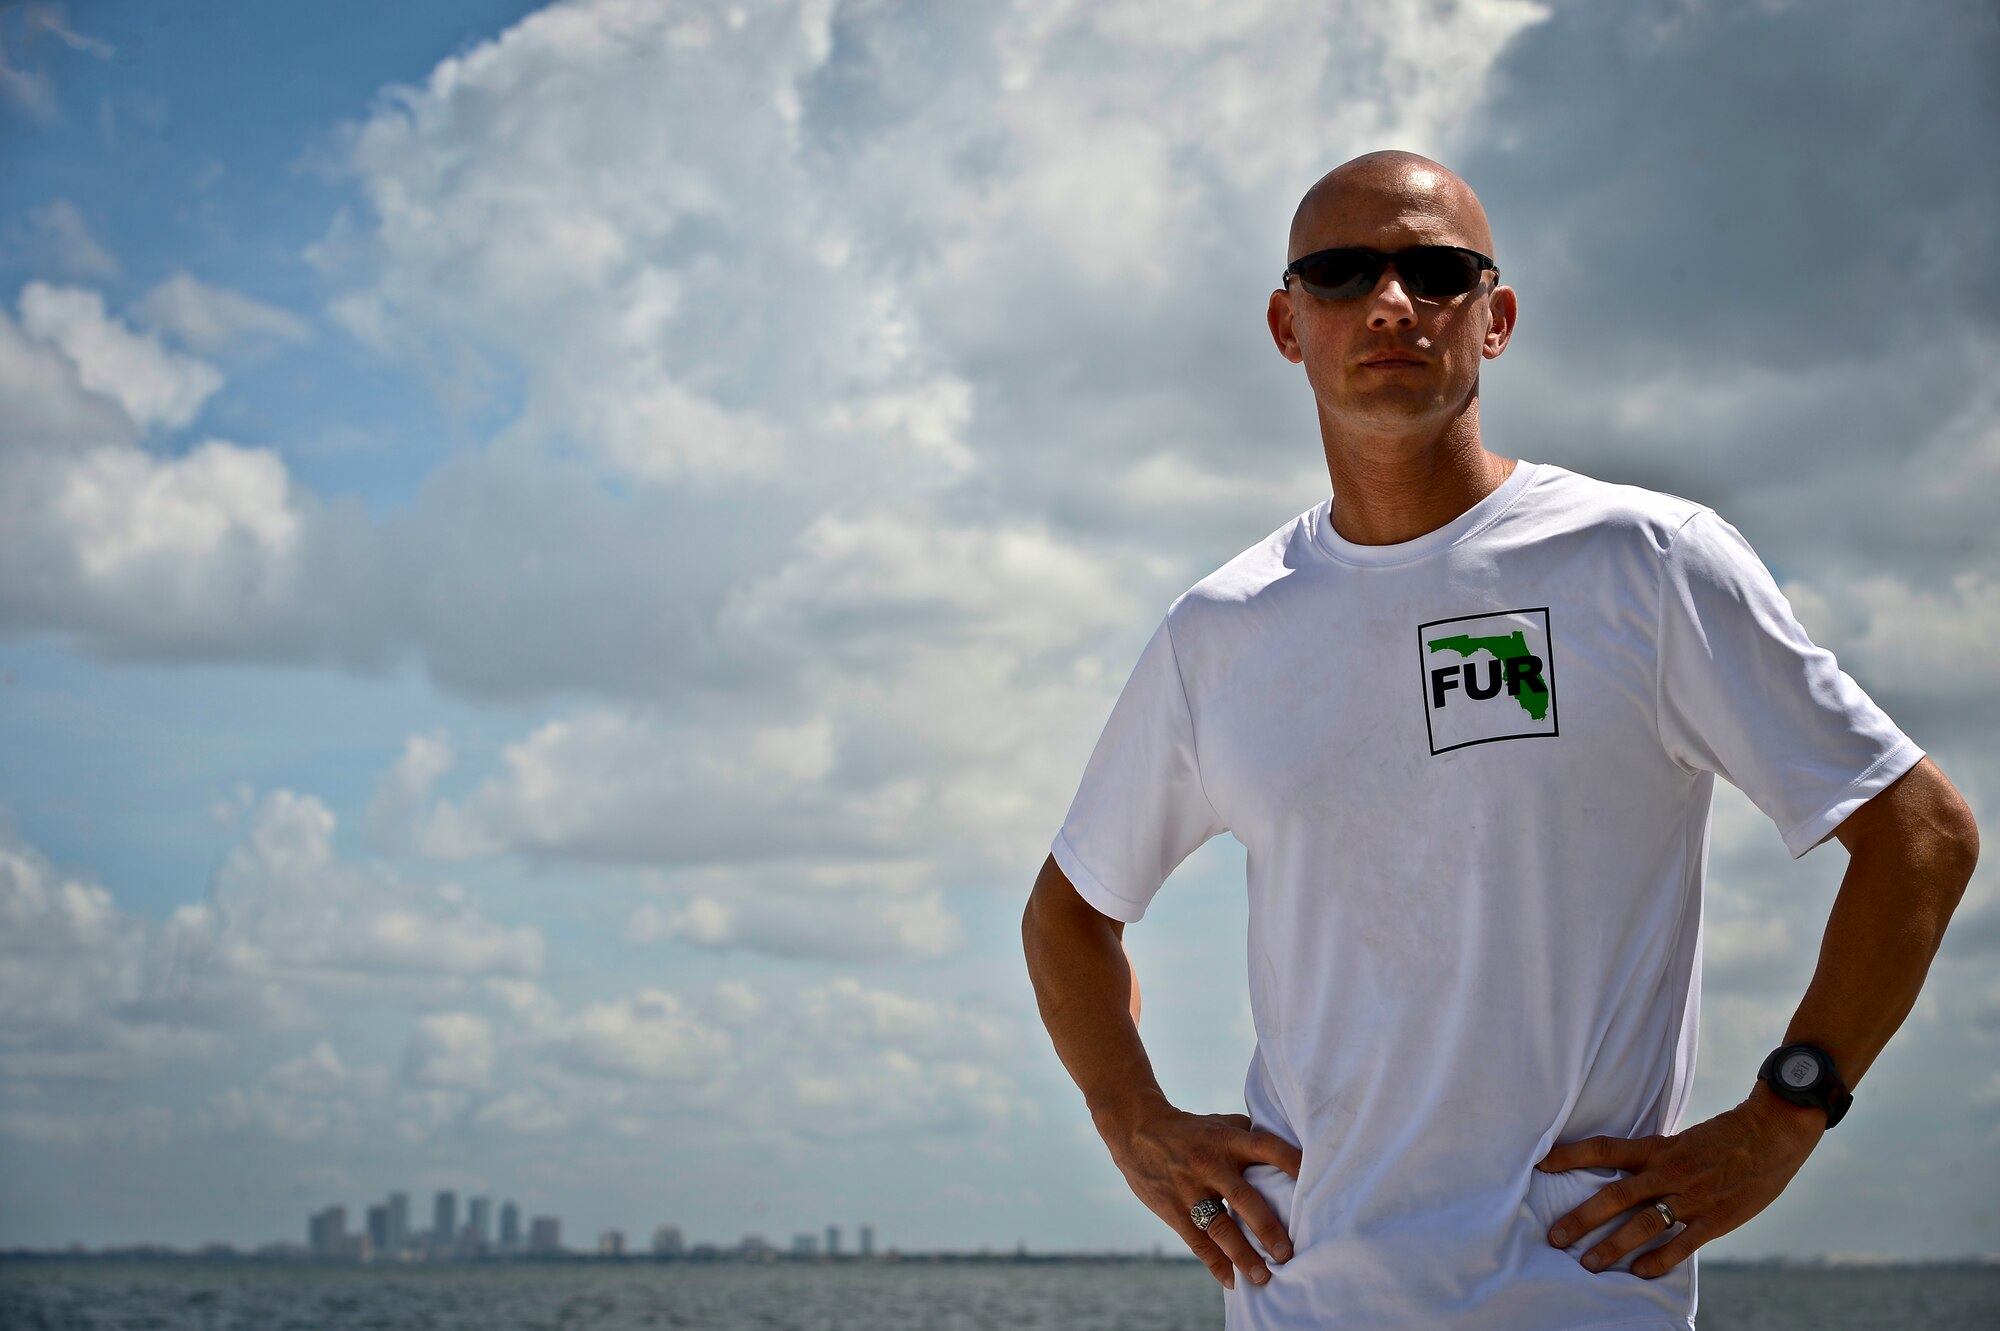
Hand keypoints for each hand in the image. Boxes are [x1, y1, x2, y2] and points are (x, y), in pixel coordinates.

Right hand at [1100, 1105, 1302, 1288]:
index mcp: (1227, 1140)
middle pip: (1244, 1197)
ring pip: (1219, 1226)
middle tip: (1287, 1253)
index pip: (1265, 1147)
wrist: (1137, 1130)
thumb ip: (1248, 1135)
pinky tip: (1232, 1280)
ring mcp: (1189, 1188)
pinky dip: (1215, 1263)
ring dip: (1242, 1255)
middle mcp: (1210, 1164)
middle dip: (1267, 1227)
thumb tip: (1286, 1148)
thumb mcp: (1219, 1123)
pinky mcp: (1172, 1208)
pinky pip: (1197, 1241)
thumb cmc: (1190, 1130)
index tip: (1314, 1180)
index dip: (1290, 1161)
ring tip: (1263, 1278)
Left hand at [1535, 1089, 1824, 1278]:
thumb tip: (1621, 1170)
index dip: (1570, 1155)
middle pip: (1616, 1195)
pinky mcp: (1716, 1219)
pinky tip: (1639, 1272)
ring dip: (1613, 1246)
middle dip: (1582, 1217)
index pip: (1604, 1149)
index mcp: (1657, 1148)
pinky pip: (1682, 1243)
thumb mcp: (1680, 1141)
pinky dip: (1660, 1259)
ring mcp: (1691, 1197)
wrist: (1772, 1133)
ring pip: (1644, 1224)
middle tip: (1554, 1236)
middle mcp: (1668, 1172)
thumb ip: (1652, 1158)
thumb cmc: (1724, 1136)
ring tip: (1587, 1263)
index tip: (1540, 1164)